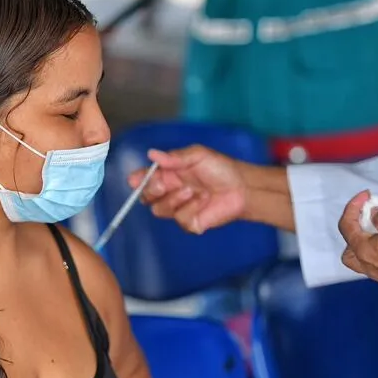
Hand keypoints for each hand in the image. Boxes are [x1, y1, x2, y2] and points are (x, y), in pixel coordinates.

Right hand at [128, 146, 246, 234]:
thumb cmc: (221, 169)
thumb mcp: (198, 156)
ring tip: (194, 190)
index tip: (135, 179)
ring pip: (159, 210)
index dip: (136, 180)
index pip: (143, 179)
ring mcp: (178, 209)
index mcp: (168, 175)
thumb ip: (175, 157)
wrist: (242, 187)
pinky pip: (180, 219)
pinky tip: (204, 201)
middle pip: (145, 197)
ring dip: (175, 199)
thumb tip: (152, 154)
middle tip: (164, 183)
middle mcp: (169, 192)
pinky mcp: (190, 223)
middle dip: (151, 191)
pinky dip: (192, 208)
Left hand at [338, 191, 377, 296]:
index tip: (365, 196)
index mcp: (363, 251)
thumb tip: (372, 214)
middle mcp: (369, 268)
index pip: (346, 227)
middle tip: (366, 223)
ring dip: (368, 250)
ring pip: (365, 265)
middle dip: (353, 237)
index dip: (353, 207)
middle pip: (349, 253)